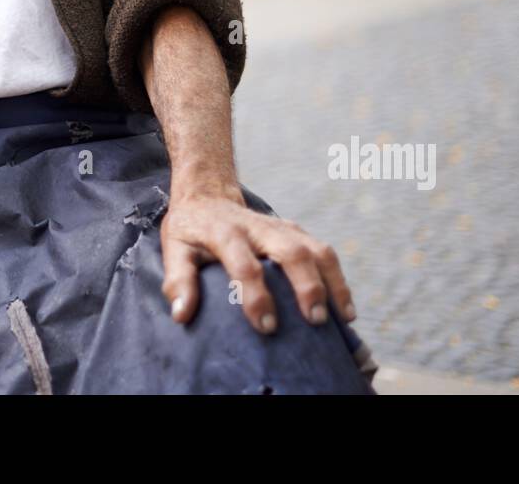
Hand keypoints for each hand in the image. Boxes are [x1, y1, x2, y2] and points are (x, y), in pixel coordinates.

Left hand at [160, 189, 355, 334]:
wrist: (208, 193)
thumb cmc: (190, 229)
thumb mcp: (174, 248)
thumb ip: (178, 279)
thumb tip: (182, 315)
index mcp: (226, 232)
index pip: (244, 264)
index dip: (255, 296)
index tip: (266, 327)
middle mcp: (259, 227)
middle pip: (291, 251)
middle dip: (307, 285)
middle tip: (314, 320)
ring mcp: (282, 227)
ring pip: (316, 249)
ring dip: (332, 282)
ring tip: (343, 318)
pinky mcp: (296, 231)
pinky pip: (324, 252)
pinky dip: (338, 278)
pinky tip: (345, 309)